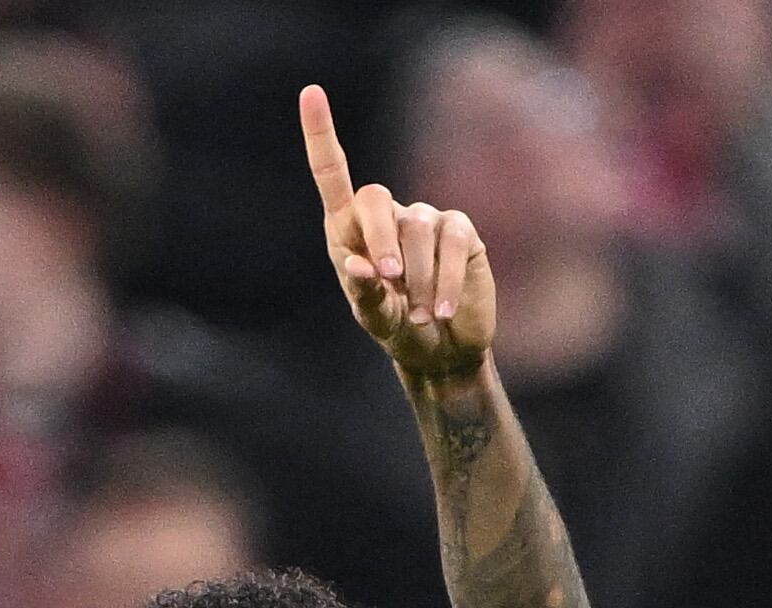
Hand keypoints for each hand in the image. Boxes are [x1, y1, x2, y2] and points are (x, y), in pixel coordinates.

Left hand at [304, 85, 495, 388]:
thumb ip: (365, 295)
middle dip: (378, 239)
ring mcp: (426, 219)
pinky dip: (445, 281)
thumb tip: (360, 267)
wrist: (441, 350)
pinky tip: (442, 310)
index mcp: (350, 230)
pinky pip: (452, 243)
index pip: (332, 173)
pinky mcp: (460, 232)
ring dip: (417, 279)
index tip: (311, 93)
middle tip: (387, 279)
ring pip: (416, 229)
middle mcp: (387, 215)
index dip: (321, 134)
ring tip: (421, 315)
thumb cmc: (397, 328)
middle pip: (375, 199)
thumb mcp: (375, 318)